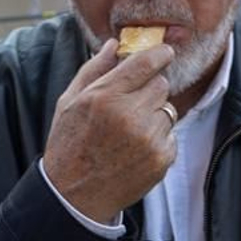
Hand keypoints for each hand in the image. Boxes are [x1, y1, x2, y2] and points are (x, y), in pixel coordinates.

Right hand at [42, 41, 177, 222]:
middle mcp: (129, 115)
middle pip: (161, 84)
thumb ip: (94, 69)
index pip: (146, 63)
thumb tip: (114, 44)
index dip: (159, 54)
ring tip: (128, 132)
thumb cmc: (69, 145)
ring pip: (168, 110)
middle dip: (150, 89)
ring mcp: (148, 139)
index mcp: (105, 96)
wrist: (73, 195)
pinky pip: (171, 135)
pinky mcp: (161, 158)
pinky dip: (158, 139)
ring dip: (154, 116)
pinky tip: (135, 149)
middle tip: (131, 104)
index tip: (164, 52)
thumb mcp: (69, 102)